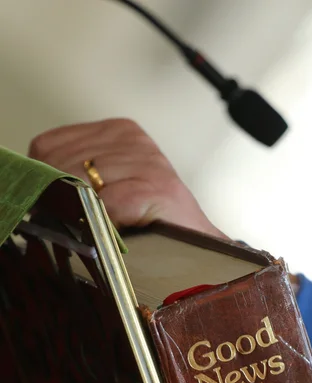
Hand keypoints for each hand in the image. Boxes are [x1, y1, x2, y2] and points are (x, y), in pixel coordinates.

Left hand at [28, 118, 225, 237]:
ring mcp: (148, 162)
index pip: (50, 146)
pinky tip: (114, 232)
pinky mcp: (157, 187)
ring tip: (95, 231)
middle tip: (69, 224)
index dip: (45, 180)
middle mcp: (134, 140)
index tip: (53, 204)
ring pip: (82, 186)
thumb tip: (35, 188)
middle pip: (62, 166)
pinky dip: (104, 224)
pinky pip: (109, 205)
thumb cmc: (154, 221)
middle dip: (61, 199)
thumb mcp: (111, 187)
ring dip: (82, 215)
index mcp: (119, 131)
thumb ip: (76, 178)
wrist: (199, 245)